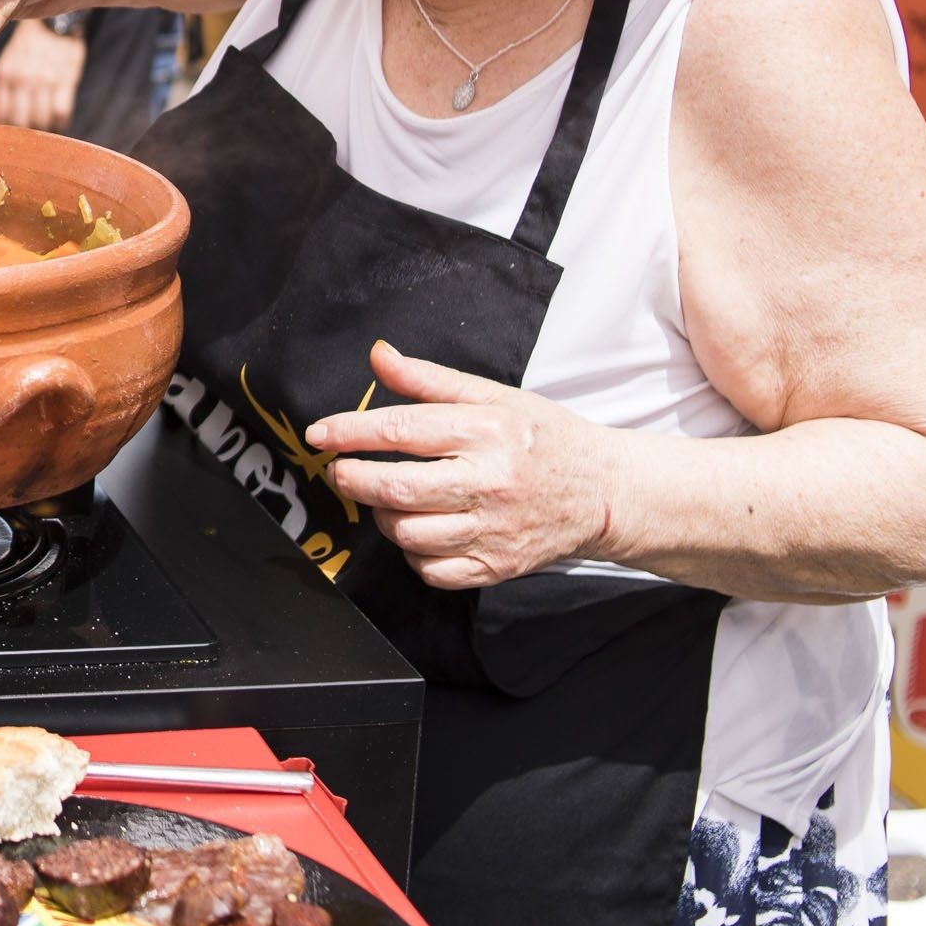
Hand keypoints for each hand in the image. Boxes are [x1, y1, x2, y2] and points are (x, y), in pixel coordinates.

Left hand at [0, 19, 83, 131]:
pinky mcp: (67, 78)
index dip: (3, 131)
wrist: (55, 21)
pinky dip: (60, 123)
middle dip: (23, 137)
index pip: (0, 114)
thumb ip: (5, 86)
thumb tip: (0, 117)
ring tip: (44, 137)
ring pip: (41, 120)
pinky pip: (62, 112)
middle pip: (20, 122)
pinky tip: (59, 125)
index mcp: (5, 73)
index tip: (8, 139)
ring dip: (43, 133)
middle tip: (27, 143)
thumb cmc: (29, 46)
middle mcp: (23, 78)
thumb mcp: (9, 61)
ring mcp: (45, 79)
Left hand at [304, 342, 619, 591]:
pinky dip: (412, 554)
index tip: (320, 434)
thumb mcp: (493, 396)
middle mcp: (489, 483)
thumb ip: (429, 380)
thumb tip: (378, 355)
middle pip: (398, 488)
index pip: (402, 430)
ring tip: (385, 496)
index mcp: (486, 432)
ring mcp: (493, 530)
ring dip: (381, 516)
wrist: (604, 491)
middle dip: (353, 478)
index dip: (350, 432)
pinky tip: (418, 530)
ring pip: (409, 533)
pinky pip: (432, 570)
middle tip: (340, 470)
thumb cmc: (543, 437)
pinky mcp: (497, 566)